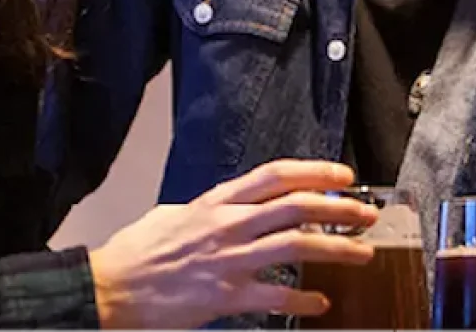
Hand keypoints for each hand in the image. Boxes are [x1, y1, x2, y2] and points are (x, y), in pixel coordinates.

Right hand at [89, 160, 376, 331]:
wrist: (108, 290)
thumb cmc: (139, 251)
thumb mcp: (176, 213)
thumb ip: (212, 207)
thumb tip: (235, 204)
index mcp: (218, 201)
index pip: (276, 175)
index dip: (313, 172)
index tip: (342, 176)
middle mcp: (229, 224)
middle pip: (296, 207)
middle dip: (338, 208)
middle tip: (367, 213)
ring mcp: (229, 261)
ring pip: (295, 247)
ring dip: (335, 249)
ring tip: (362, 252)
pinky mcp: (224, 299)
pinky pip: (274, 299)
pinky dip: (302, 301)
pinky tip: (320, 303)